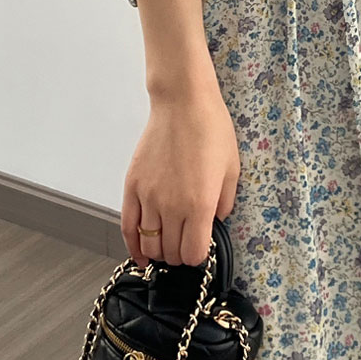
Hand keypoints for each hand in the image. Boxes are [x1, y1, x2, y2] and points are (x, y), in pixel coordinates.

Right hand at [121, 91, 240, 267]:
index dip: (199, 256)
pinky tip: (140, 254)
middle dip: (180, 255)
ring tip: (167, 246)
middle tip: (185, 244)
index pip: (194, 254)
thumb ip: (226, 202)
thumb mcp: (232, 168)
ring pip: (149, 243)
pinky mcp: (132, 186)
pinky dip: (133, 245)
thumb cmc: (211, 128)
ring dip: (159, 251)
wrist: (183, 103)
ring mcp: (149, 197)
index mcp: (200, 204)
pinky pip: (128, 227)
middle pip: (171, 253)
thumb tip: (216, 222)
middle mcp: (172, 206)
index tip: (201, 247)